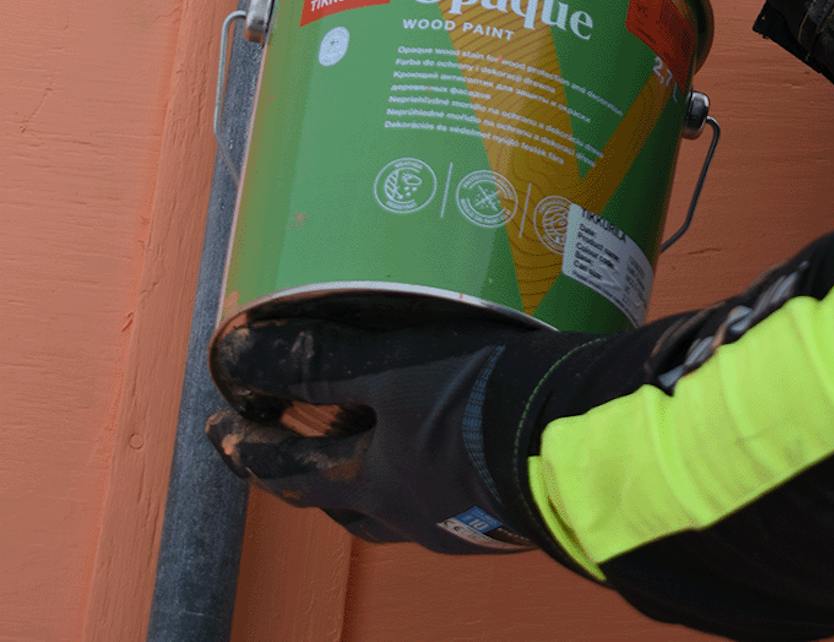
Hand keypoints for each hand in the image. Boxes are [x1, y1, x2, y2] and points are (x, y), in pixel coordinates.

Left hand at [205, 315, 536, 551]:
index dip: (246, 444)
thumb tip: (239, 351)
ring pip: (387, 509)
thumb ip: (322, 360)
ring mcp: (455, 519)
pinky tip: (441, 457)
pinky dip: (424, 480)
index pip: (287, 466)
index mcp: (373, 480)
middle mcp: (405, 512)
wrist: (577, 440)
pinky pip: (442, 503)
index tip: (217, 427)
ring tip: (358, 453)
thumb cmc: (483, 400)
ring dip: (360, 484)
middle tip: (278, 449)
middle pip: (333, 500)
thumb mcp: (396, 366)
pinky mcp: (502, 514)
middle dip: (298, 472)